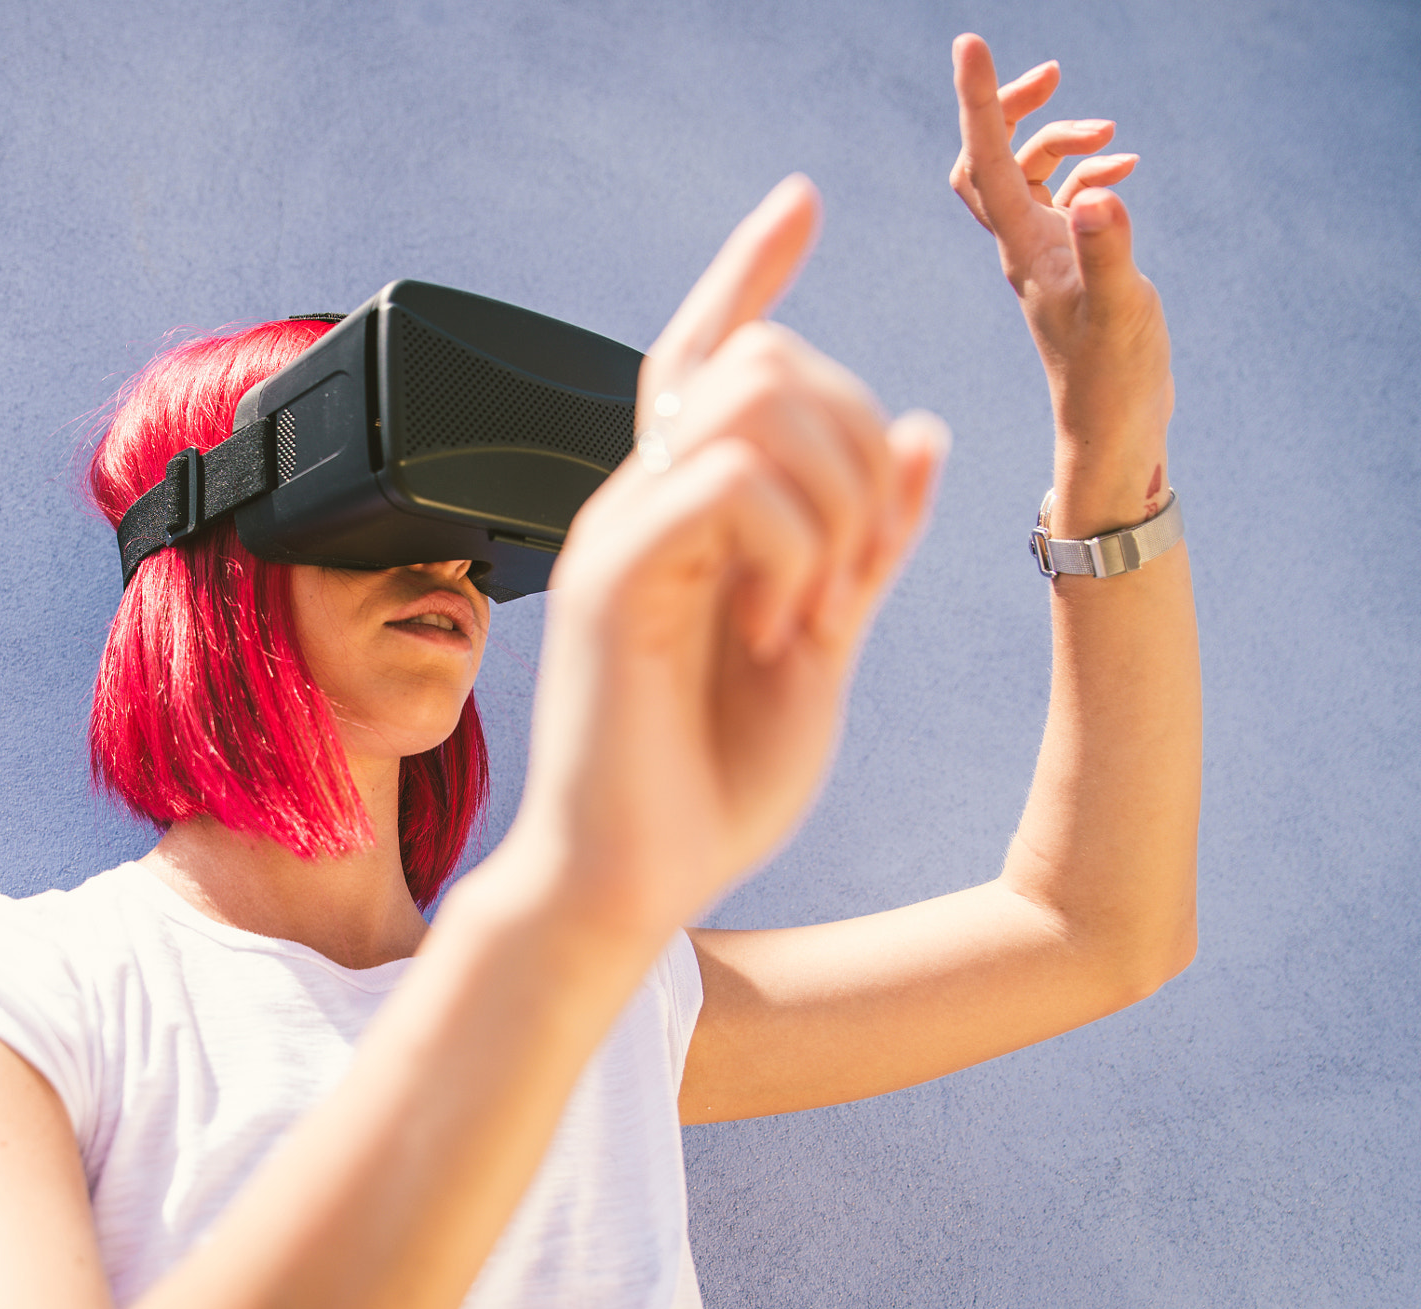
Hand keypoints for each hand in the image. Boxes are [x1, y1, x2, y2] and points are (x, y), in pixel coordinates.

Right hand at [497, 176, 946, 935]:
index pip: (714, 352)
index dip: (752, 267)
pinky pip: (728, 480)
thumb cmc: (712, 781)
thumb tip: (924, 428)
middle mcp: (642, 500)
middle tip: (861, 568)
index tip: (803, 201)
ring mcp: (618, 531)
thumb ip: (869, 540)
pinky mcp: (608, 578)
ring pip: (753, 398)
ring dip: (836, 494)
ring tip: (824, 606)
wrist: (633, 883)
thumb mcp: (824, 641)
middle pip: (764, 358)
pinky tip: (784, 627)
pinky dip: (793, 544)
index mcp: (689, 511)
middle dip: (856, 438)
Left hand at [950, 33, 1174, 535]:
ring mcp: (1043, 258)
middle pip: (987, 159)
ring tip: (1113, 137)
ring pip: (1024, 177)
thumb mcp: (1121, 312)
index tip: (972, 42)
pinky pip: (1060, 202)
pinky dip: (1084, 172)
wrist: (1111, 436)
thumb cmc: (1113, 383)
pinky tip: (1123, 170)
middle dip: (1012, 109)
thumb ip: (1111, 252)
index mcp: (1023, 248)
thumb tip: (1099, 196)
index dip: (978, 99)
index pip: (984, 158)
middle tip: (1057, 76)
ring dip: (1060, 140)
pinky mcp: (1068, 270)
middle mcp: (1022, 247)